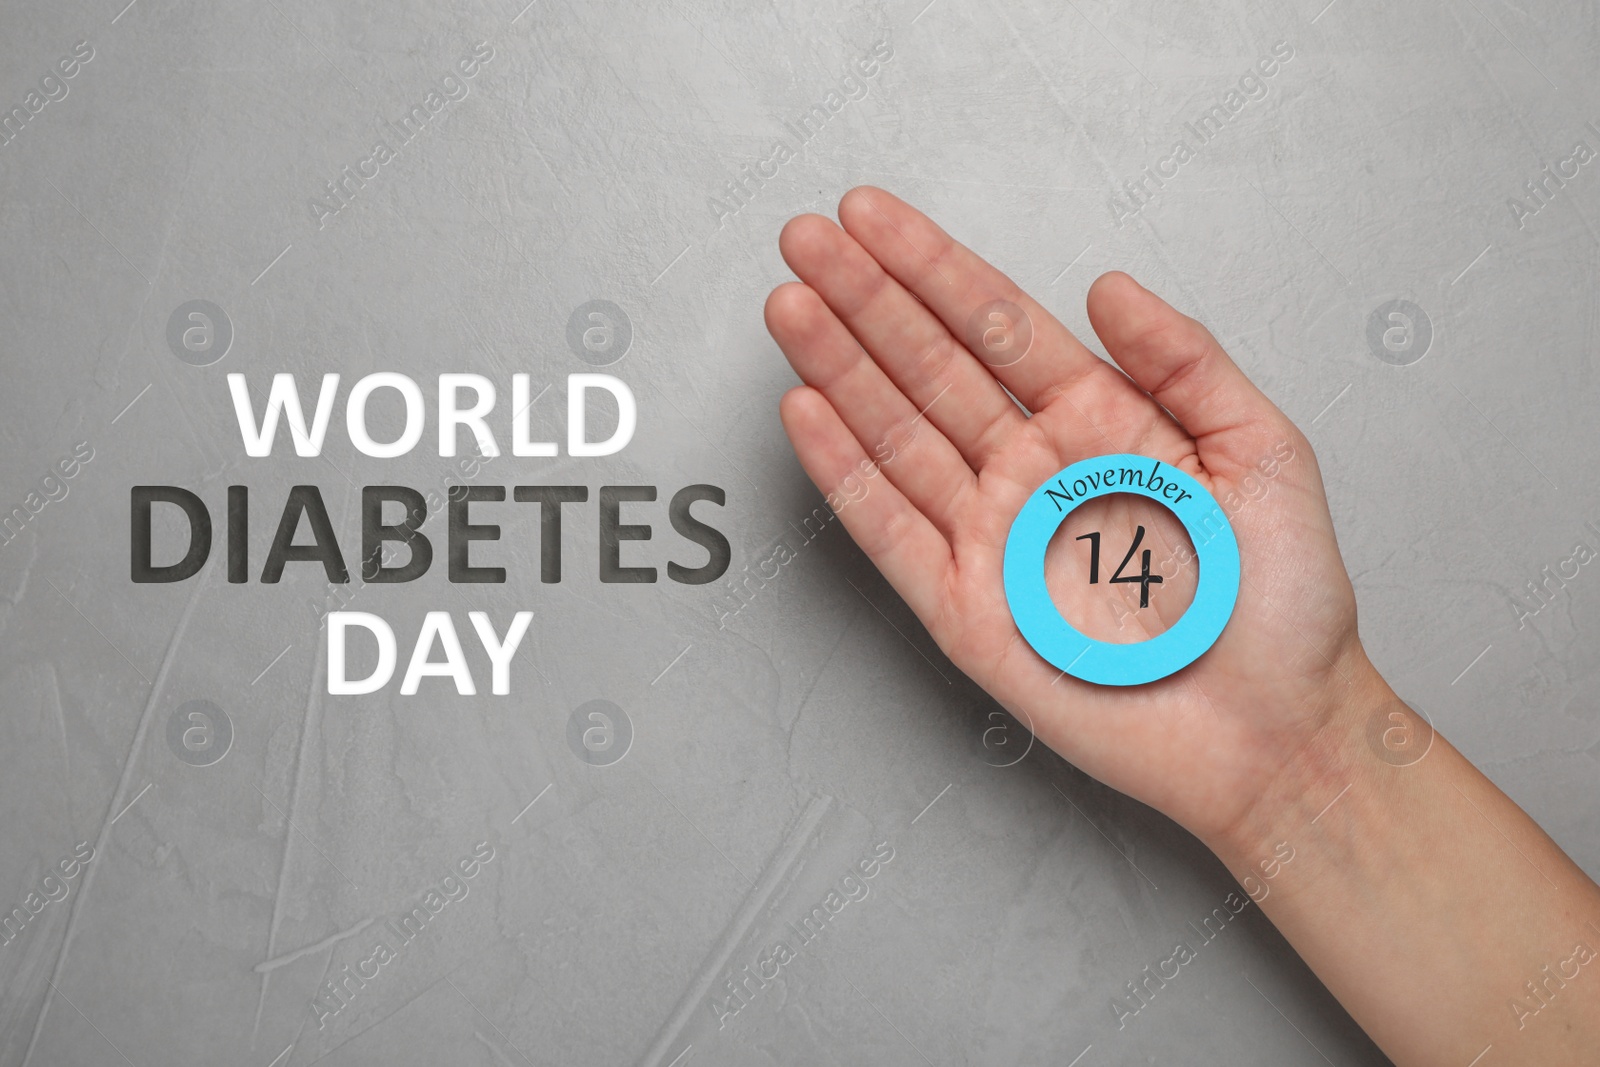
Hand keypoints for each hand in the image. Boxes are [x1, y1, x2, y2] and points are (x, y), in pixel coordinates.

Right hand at [765, 187, 1383, 847]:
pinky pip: (889, 531)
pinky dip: (844, 473)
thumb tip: (1110, 286)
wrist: (1272, 732)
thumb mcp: (1263, 452)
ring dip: (838, 369)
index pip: (998, 327)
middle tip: (803, 238)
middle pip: (930, 367)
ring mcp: (990, 537)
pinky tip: (807, 412)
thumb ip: (1187, 363)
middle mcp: (1032, 471)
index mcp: (1099, 424)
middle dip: (864, 299)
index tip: (872, 215)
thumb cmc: (1280, 603)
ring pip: (896, 435)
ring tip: (790, 305)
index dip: (932, 268)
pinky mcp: (963, 610)